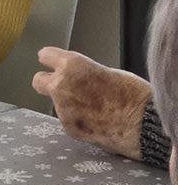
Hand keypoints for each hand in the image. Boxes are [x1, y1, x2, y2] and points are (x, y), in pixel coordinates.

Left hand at [32, 47, 150, 159]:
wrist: (145, 124)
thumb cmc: (133, 94)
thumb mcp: (107, 72)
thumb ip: (84, 73)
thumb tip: (76, 77)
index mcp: (72, 66)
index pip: (46, 56)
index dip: (50, 59)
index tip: (50, 61)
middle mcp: (61, 86)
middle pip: (38, 81)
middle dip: (48, 82)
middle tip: (63, 86)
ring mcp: (63, 110)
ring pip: (57, 103)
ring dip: (68, 104)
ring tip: (94, 108)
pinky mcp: (70, 129)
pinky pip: (68, 120)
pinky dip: (77, 120)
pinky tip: (96, 121)